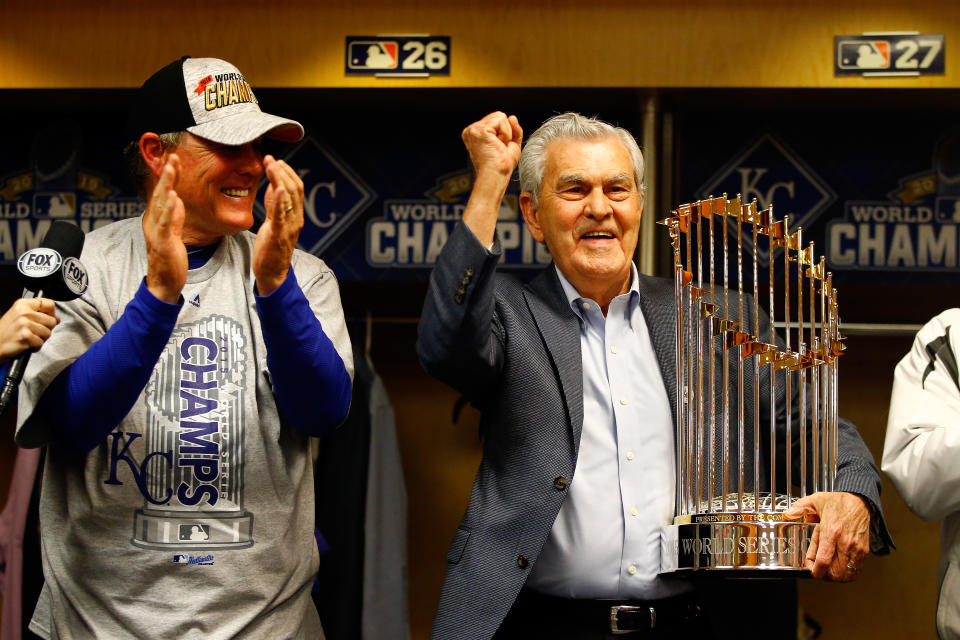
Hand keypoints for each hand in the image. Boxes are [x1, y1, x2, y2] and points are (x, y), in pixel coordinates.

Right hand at [0, 297, 58, 363]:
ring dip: (41, 339)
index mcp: (22, 304)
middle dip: (46, 329)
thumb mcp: (19, 316)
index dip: (52, 313)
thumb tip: (56, 318)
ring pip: (48, 332)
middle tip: (34, 332)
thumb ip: (37, 314)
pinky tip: (27, 344)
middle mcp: (24, 312)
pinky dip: (35, 347)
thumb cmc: (5, 332)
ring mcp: (24, 324)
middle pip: (52, 320)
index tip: (48, 318)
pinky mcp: (25, 336)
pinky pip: (41, 343)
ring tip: (29, 338)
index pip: (49, 304)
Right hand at [143, 154, 186, 302]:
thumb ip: (174, 216)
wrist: (164, 282)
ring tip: (171, 168)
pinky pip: (165, 222)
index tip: (175, 159)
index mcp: (156, 218)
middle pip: (160, 193)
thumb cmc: (169, 257)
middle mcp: (153, 221)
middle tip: (172, 156)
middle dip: (167, 174)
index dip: (169, 176)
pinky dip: (169, 208)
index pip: (163, 192)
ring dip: (166, 184)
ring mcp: (156, 230)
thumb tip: (177, 200)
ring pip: (160, 203)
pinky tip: (174, 196)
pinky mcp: (162, 241)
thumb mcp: (173, 232)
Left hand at [253, 155, 303, 294]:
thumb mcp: (273, 221)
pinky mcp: (278, 234)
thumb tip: (272, 185)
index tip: (275, 160)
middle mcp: (296, 219)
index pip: (296, 188)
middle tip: (270, 158)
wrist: (272, 272)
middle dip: (282, 171)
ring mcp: (289, 226)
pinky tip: (276, 187)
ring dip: (279, 178)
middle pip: (294, 189)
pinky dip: (280, 199)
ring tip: (270, 165)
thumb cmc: (272, 247)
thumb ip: (275, 205)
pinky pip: (281, 214)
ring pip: (288, 197)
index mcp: (296, 215)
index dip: (287, 172)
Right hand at [460, 112, 522, 245]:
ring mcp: (473, 129)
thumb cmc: (502, 166)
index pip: (497, 120)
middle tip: (499, 149)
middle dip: (505, 132)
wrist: (496, 176)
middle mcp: (471, 130)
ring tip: (498, 148)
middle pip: (499, 116)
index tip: (498, 149)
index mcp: (475, 133)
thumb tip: (512, 116)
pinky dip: (505, 133)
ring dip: (506, 134)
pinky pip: (501, 119)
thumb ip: (513, 130)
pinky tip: (498, 145)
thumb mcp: (511, 145)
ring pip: (501, 117)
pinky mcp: (479, 130)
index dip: (504, 134)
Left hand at [783, 491, 870, 581]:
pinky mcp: (864, 551)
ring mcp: (856, 548)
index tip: (809, 568)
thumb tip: (787, 514)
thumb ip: (799, 508)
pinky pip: (856, 571)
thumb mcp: (815, 501)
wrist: (860, 500)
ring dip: (835, 576)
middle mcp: (845, 542)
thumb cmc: (838, 502)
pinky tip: (839, 566)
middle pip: (835, 573)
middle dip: (823, 575)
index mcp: (831, 531)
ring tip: (827, 568)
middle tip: (817, 568)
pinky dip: (846, 574)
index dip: (814, 570)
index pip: (823, 561)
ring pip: (846, 575)